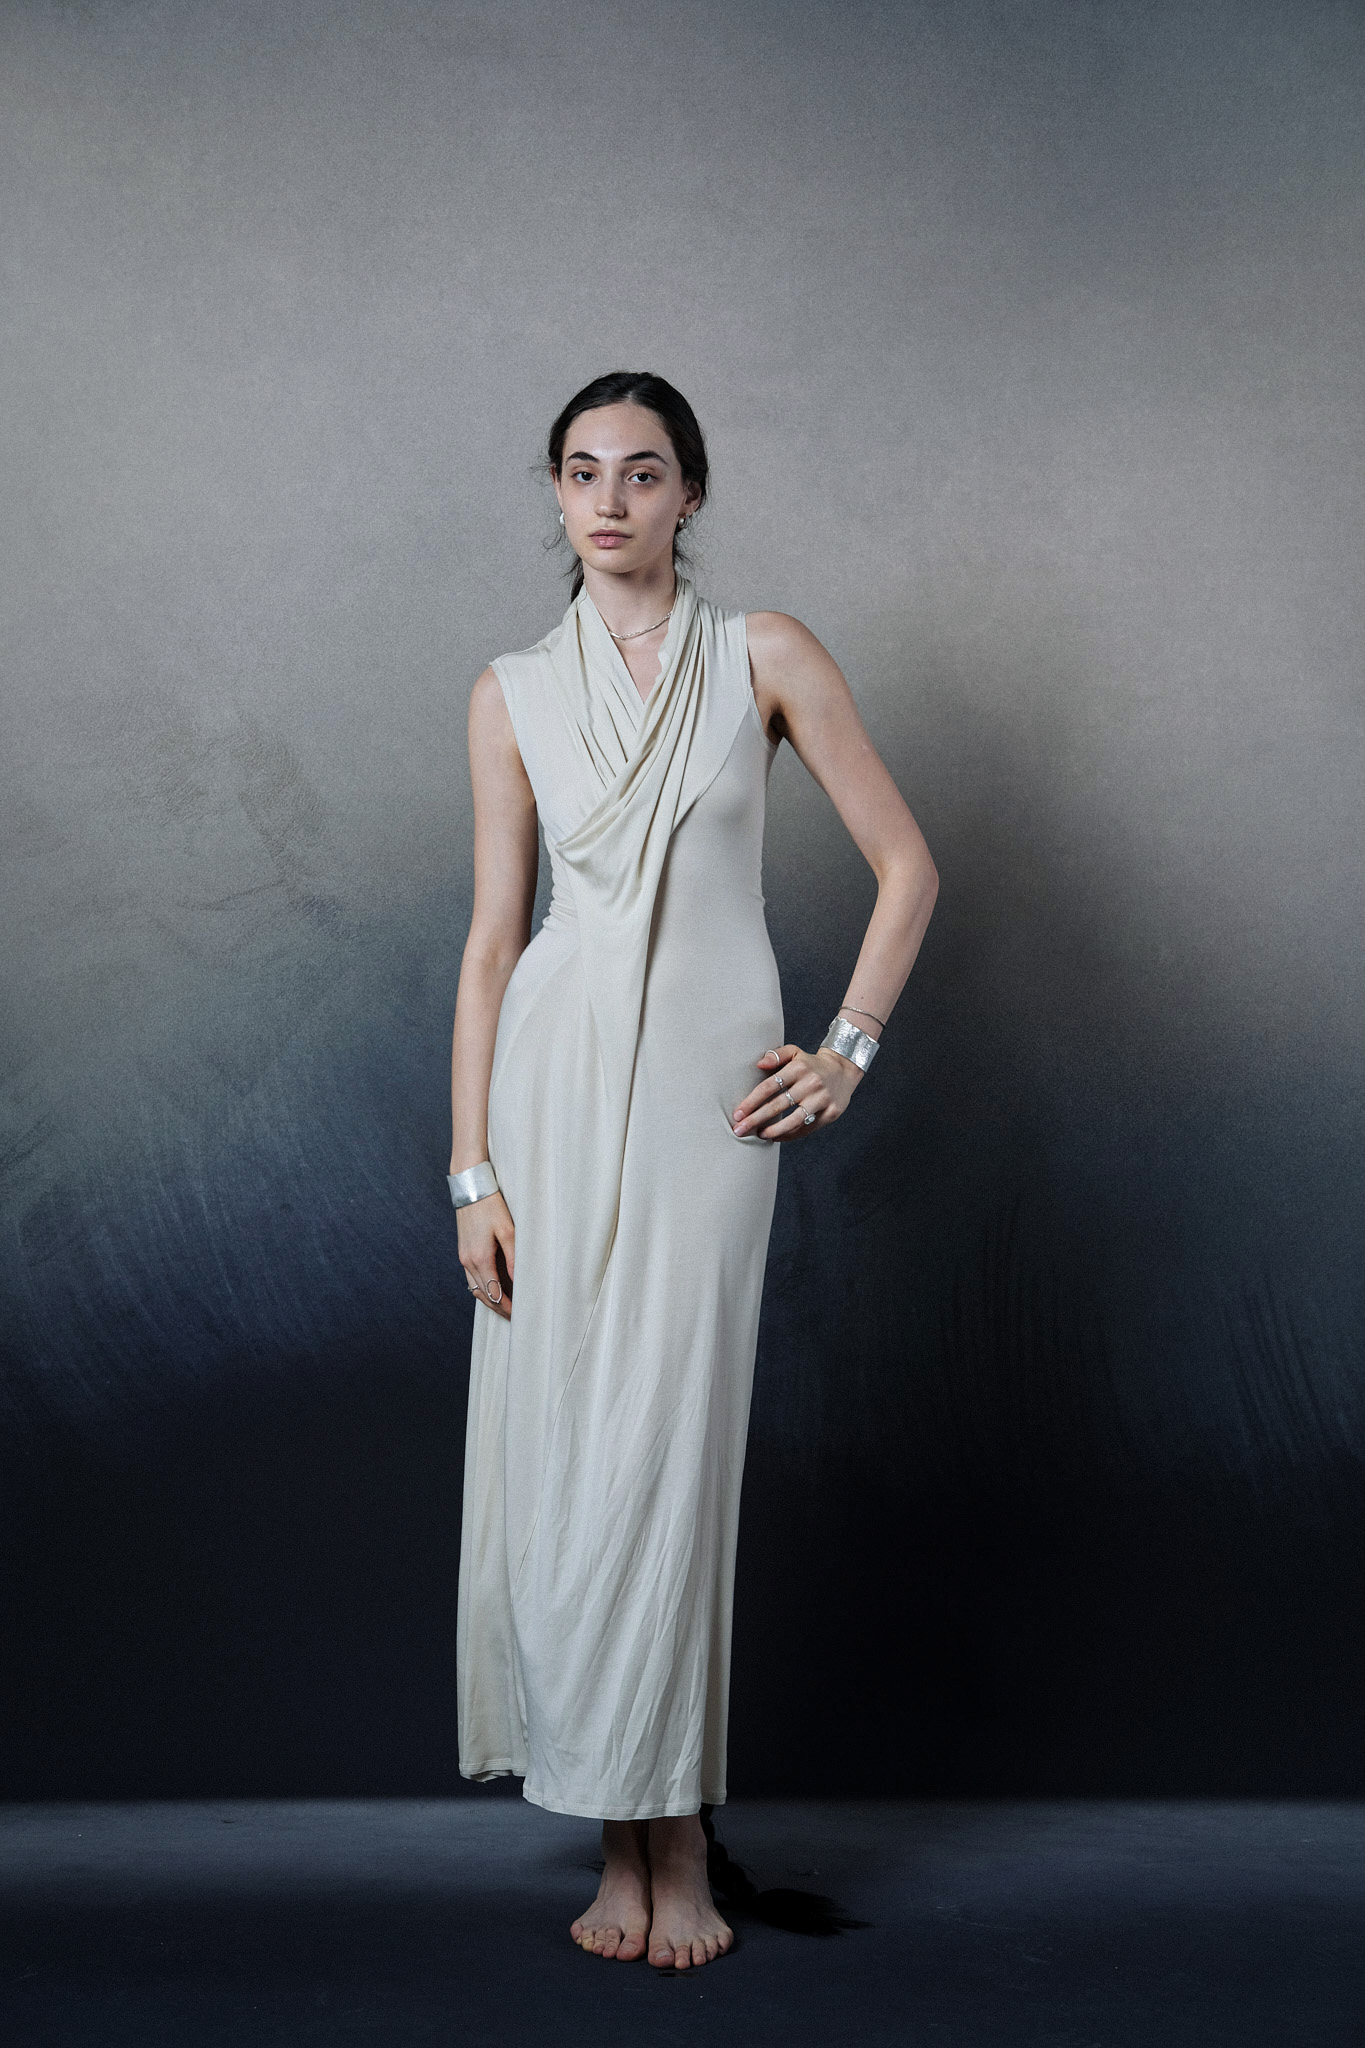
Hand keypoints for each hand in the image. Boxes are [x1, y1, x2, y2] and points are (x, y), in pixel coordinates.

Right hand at [456, 1190, 514, 1319]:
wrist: (470, 1186)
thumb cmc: (491, 1205)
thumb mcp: (508, 1230)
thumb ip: (513, 1257)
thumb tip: (518, 1280)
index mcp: (480, 1258)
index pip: (493, 1293)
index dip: (506, 1306)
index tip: (519, 1315)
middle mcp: (468, 1261)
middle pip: (483, 1295)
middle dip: (499, 1308)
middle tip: (514, 1317)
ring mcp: (463, 1257)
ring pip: (475, 1288)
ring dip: (489, 1300)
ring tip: (505, 1306)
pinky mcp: (463, 1251)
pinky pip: (471, 1278)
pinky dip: (482, 1288)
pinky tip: (493, 1288)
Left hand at [731, 1043, 860, 1141]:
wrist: (843, 1069)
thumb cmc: (811, 1063)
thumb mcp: (795, 1052)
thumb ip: (776, 1055)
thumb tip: (759, 1064)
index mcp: (798, 1068)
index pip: (770, 1087)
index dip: (752, 1101)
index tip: (738, 1114)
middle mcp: (811, 1083)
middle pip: (778, 1105)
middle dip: (756, 1120)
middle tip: (739, 1130)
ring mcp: (822, 1099)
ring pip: (794, 1120)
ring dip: (773, 1130)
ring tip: (759, 1135)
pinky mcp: (831, 1112)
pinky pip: (807, 1128)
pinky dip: (791, 1135)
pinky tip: (777, 1137)